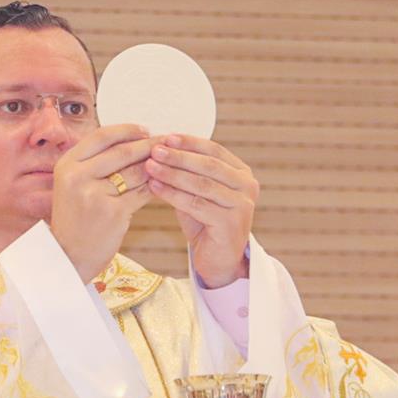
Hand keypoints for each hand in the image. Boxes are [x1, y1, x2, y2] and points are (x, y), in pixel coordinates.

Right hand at [51, 124, 157, 282]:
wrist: (68, 256)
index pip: (101, 136)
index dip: (126, 130)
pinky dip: (155, 187)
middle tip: (166, 142)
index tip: (144, 130)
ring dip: (155, 166)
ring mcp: (95, 194)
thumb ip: (95, 163)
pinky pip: (142, 193)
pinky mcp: (113, 212)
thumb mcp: (74, 185)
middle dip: (148, 145)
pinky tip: (163, 185)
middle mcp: (78, 176)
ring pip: (135, 171)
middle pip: (122, 151)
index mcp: (67, 165)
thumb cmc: (76, 220)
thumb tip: (133, 141)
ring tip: (168, 163)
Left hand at [145, 134, 257, 287]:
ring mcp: (242, 205)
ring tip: (150, 167)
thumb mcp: (196, 193)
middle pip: (208, 164)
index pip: (214, 150)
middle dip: (178, 156)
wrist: (217, 260)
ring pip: (201, 184)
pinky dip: (173, 195)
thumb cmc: (205, 224)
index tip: (165, 137)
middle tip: (154, 150)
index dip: (189, 142)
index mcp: (241, 173)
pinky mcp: (230, 223)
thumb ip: (186, 173)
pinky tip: (155, 188)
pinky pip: (196, 204)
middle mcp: (247, 186)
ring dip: (172, 174)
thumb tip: (159, 149)